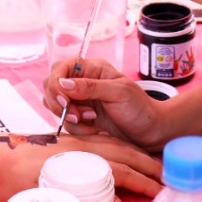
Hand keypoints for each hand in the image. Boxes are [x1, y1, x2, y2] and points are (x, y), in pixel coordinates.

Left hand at [0, 130, 161, 201]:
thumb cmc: (7, 179)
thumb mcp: (43, 195)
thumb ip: (78, 201)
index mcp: (74, 158)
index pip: (118, 168)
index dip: (141, 180)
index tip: (159, 191)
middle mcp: (76, 146)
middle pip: (120, 153)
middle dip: (145, 165)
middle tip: (166, 178)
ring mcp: (69, 143)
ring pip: (110, 145)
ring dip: (133, 155)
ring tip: (150, 166)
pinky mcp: (60, 143)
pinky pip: (96, 142)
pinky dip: (114, 148)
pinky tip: (119, 155)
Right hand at [43, 58, 168, 150]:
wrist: (151, 132)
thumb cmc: (139, 108)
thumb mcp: (118, 92)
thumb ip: (90, 87)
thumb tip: (63, 83)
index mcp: (91, 69)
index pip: (60, 68)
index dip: (56, 83)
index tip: (65, 101)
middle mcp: (81, 83)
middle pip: (51, 86)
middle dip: (59, 103)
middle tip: (79, 115)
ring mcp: (79, 101)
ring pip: (54, 106)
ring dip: (69, 117)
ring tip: (92, 120)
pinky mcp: (80, 119)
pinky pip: (66, 123)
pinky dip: (78, 129)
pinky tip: (96, 129)